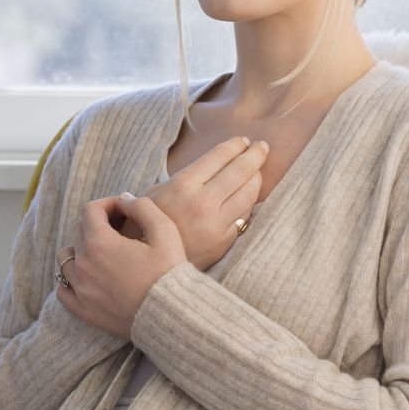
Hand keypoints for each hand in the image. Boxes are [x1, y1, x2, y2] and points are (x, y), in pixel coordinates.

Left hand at [55, 194, 186, 337]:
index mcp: (99, 243)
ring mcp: (80, 289)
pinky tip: (88, 277)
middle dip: (98, 224)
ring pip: (66, 258)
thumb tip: (124, 199)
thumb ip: (142, 207)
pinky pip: (63, 290)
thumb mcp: (165, 231)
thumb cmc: (169, 273)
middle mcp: (83, 264)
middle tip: (120, 228)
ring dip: (81, 249)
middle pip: (79, 231)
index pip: (91, 210)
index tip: (125, 210)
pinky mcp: (83, 310)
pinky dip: (71, 280)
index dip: (108, 204)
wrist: (171, 316)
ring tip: (103, 252)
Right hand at [118, 136, 267, 270]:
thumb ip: (181, 180)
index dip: (235, 145)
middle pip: (240, 171)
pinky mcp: (224, 241)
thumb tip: (208, 166)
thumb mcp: (153, 195)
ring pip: (249, 193)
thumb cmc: (146, 226)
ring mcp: (216, 223)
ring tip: (257, 169)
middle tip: (261, 147)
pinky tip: (249, 195)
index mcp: (182, 186)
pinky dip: (249, 202)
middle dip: (255, 154)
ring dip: (257, 177)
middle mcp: (202, 202)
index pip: (219, 157)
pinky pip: (245, 215)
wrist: (147, 268)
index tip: (243, 141)